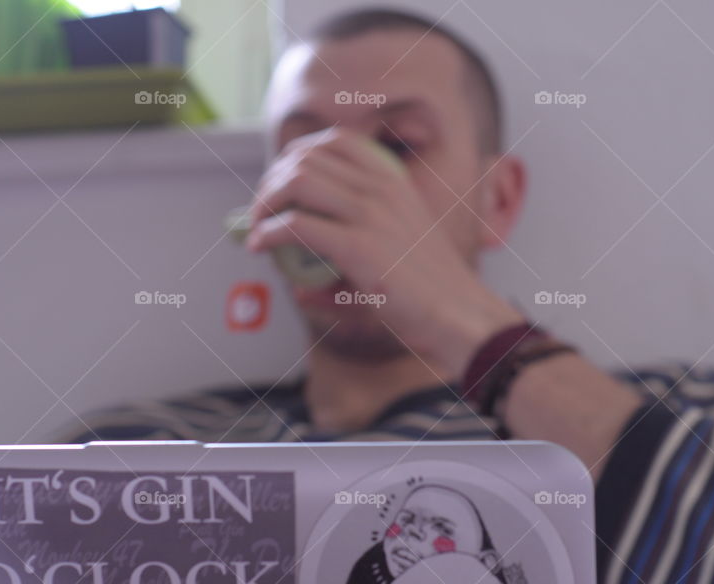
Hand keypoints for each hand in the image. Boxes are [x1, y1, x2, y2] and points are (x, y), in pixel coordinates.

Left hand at [245, 128, 522, 377]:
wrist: (457, 312)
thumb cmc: (430, 286)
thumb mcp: (399, 242)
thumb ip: (357, 240)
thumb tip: (301, 273)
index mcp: (395, 180)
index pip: (336, 140)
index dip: (298, 154)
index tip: (281, 179)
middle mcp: (382, 188)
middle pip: (307, 157)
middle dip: (272, 179)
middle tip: (260, 208)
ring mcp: (370, 214)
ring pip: (297, 181)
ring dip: (265, 201)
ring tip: (257, 225)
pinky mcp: (358, 246)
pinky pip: (296, 225)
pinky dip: (268, 232)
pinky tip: (260, 246)